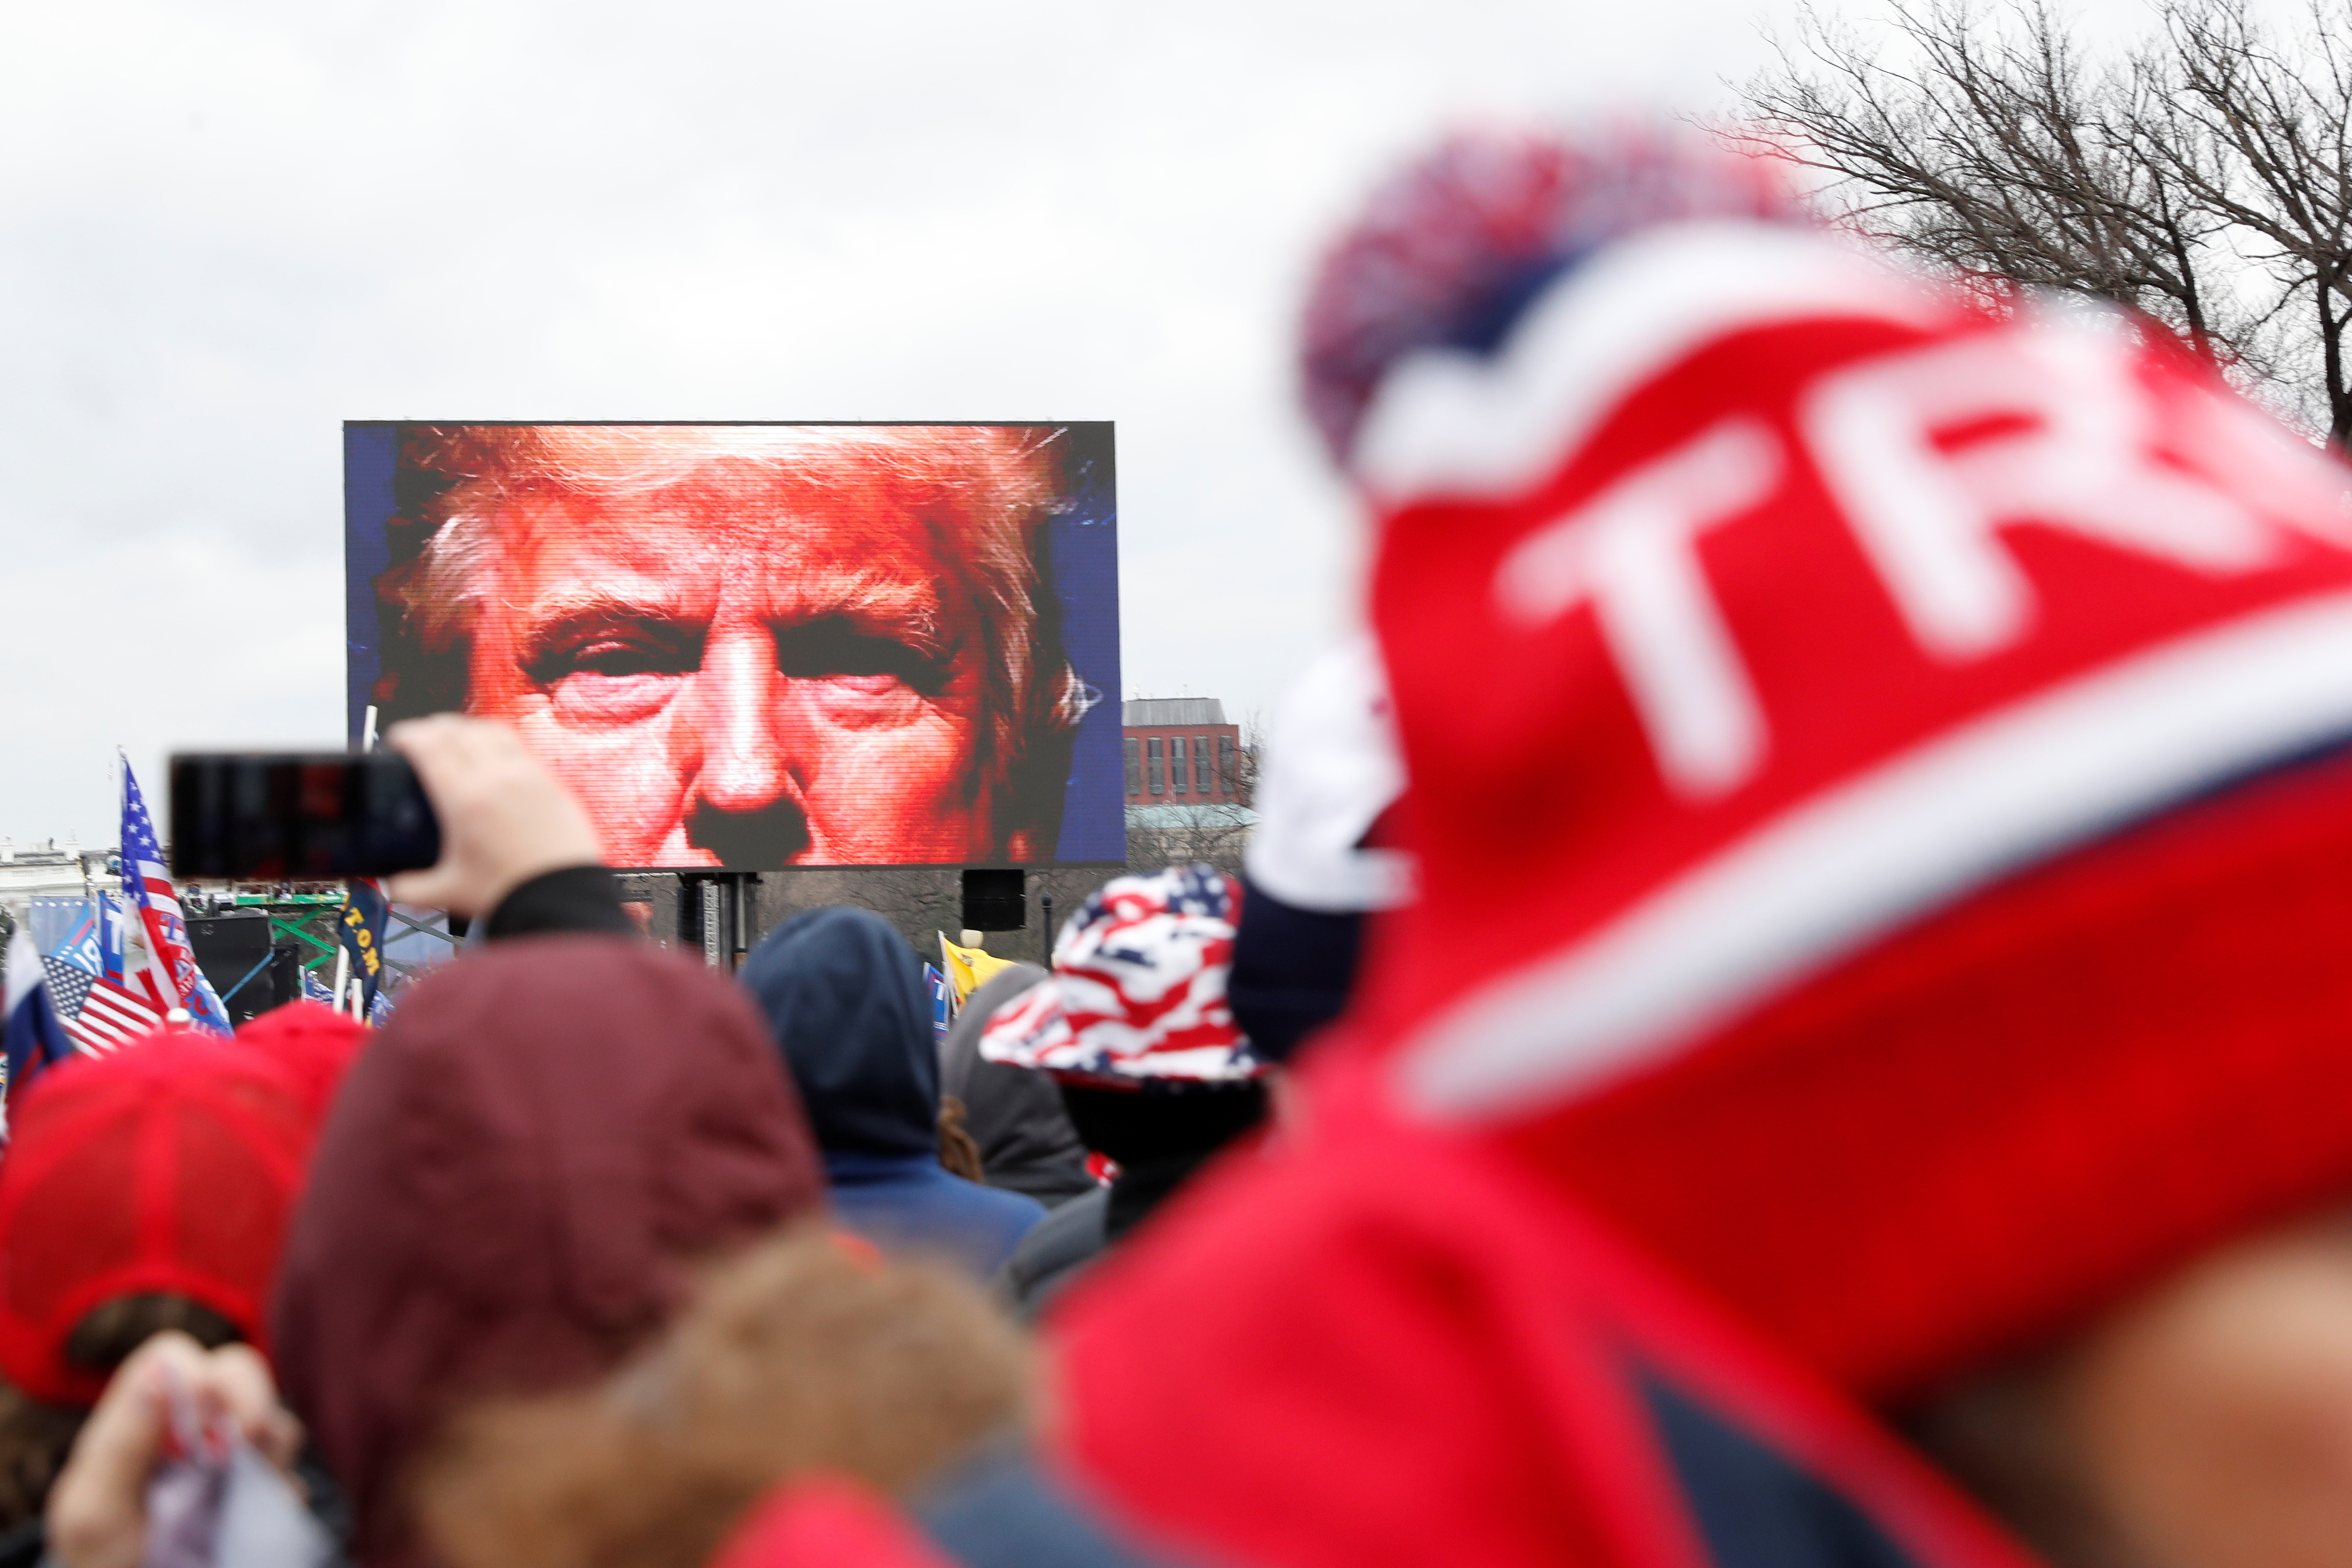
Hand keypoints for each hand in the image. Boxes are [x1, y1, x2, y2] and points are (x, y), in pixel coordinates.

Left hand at [46, 1333, 302, 1567]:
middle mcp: (187, 1421)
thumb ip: (121, 1445)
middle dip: (250, 1395)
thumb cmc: (100, 1552)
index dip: (193, 1373)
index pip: (173, 1356)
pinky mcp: (256, 1483)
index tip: (199, 1417)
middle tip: (248, 1438)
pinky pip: (288, 1466)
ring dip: (269, 1444)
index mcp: (137, 1414)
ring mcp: (226, 1450)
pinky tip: (258, 1510)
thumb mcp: (94, 1510)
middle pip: (235, 1368)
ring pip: (272, 1414)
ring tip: (243, 1488)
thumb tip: (158, 1377)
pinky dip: (282, 1481)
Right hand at [384, 715, 604, 916]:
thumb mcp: (448, 891)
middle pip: (458, 731)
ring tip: (453, 738)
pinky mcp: (551, 782)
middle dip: (431, 727)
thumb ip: (411, 888)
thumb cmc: (513, 893)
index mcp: (466, 800)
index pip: (429, 746)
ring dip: (465, 728)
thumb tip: (392, 885)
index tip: (397, 737)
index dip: (407, 734)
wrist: (563, 898)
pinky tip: (492, 754)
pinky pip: (519, 746)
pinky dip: (497, 740)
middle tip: (419, 737)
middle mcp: (498, 778)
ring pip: (491, 731)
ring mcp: (528, 776)